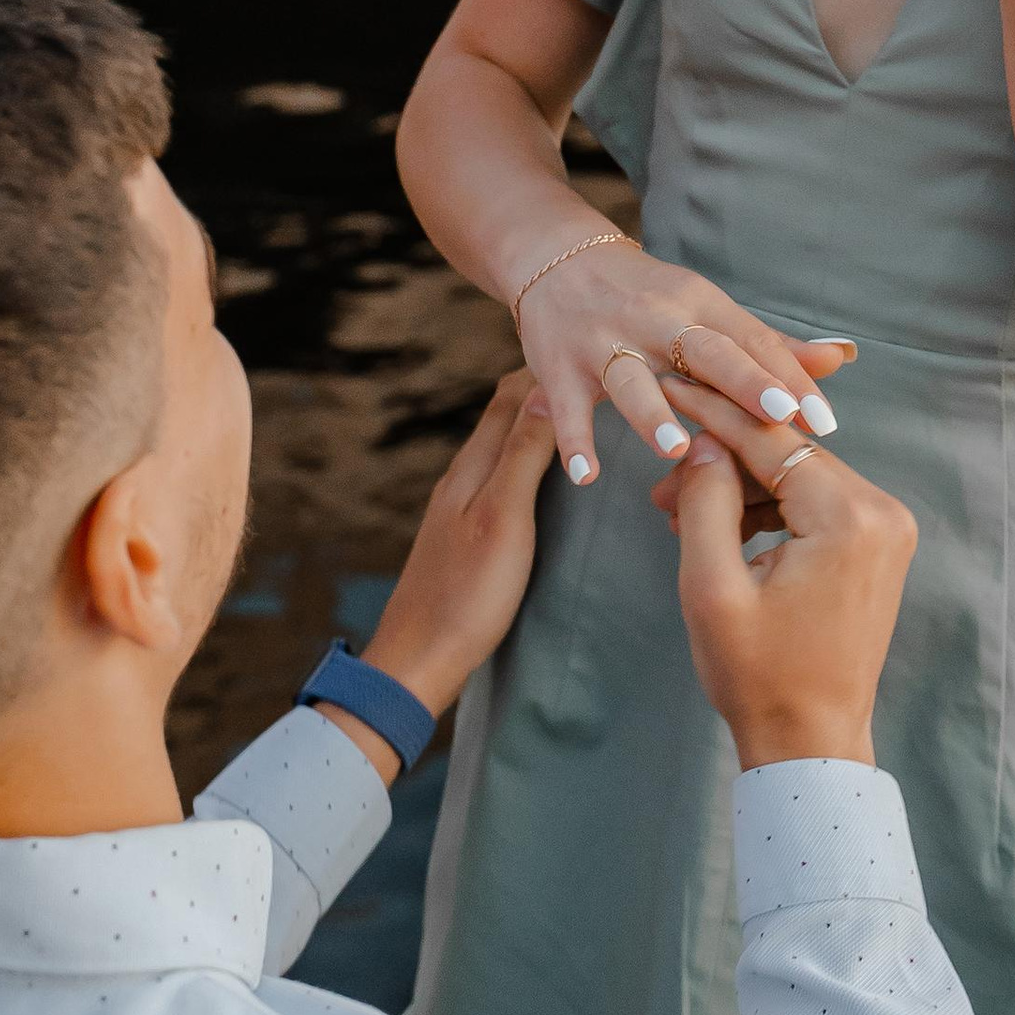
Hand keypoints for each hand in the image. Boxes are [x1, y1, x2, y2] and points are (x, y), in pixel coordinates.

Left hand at [328, 372, 558, 774]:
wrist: (418, 661)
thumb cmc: (466, 595)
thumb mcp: (504, 519)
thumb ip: (523, 456)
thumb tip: (549, 390)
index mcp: (471, 468)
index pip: (511, 395)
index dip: (549, 369)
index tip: (593, 353)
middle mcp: (462, 478)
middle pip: (505, 415)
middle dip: (547, 389)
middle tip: (597, 377)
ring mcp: (460, 507)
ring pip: (503, 446)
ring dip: (539, 425)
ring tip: (583, 416)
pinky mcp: (465, 536)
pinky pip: (501, 477)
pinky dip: (530, 461)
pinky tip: (548, 477)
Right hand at [516, 237, 853, 484]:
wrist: (558, 261)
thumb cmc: (650, 298)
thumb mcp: (707, 309)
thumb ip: (769, 343)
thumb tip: (841, 359)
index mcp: (700, 305)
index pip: (752, 340)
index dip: (789, 377)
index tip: (823, 420)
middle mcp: (656, 320)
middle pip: (704, 351)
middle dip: (743, 382)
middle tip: (779, 415)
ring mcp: (604, 343)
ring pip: (631, 379)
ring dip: (653, 414)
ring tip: (677, 449)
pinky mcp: (560, 368)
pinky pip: (567, 408)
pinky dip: (574, 440)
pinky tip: (588, 475)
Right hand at [649, 384, 915, 768]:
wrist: (811, 742)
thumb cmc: (759, 677)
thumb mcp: (712, 587)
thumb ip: (706, 501)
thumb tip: (704, 441)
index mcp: (848, 518)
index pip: (772, 439)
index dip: (714, 413)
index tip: (669, 387)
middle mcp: (882, 512)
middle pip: (788, 455)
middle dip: (723, 458)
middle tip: (660, 482)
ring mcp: (886, 530)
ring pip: (799, 477)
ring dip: (742, 487)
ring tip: (679, 511)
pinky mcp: (878, 546)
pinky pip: (815, 504)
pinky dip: (770, 509)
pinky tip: (720, 527)